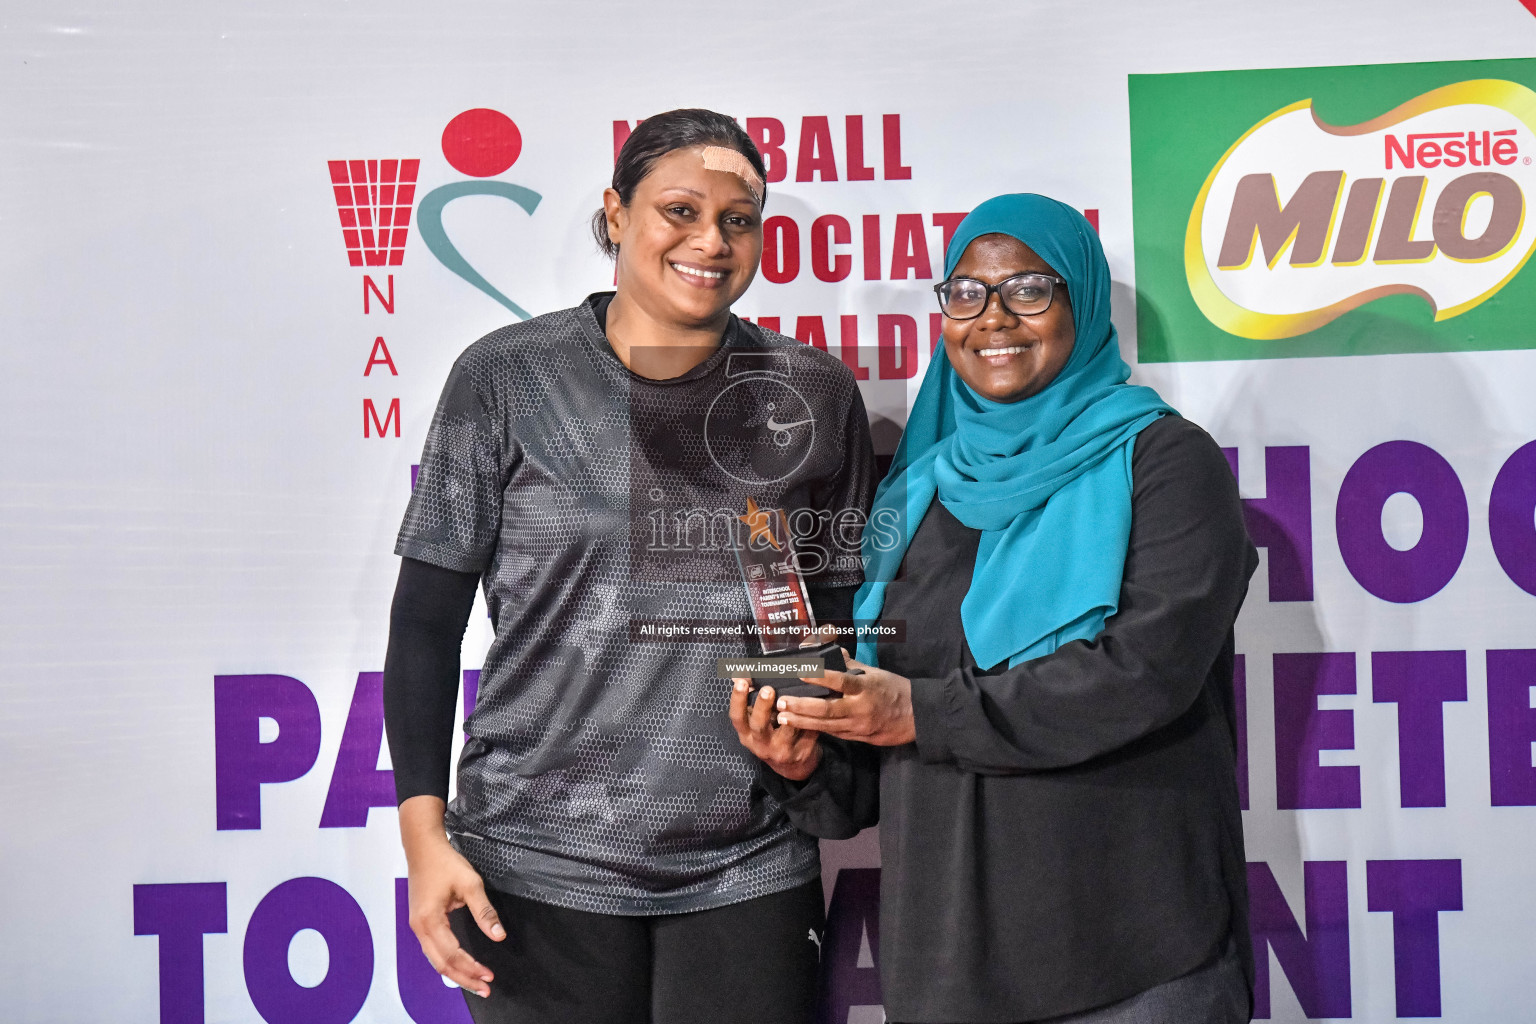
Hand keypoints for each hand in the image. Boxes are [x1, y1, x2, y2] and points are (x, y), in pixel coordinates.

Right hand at [399, 795, 503, 997]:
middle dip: (463, 978)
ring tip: (475, 981)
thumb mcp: (470, 884)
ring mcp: (417, 926)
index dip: (471, 967)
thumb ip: (484, 911)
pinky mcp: (420, 922)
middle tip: (484, 988)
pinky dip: (447, 961)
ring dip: (456, 972)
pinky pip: (433, 950)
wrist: (422, 847)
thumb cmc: (444, 862)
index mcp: (429, 920)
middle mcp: (419, 928)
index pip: (452, 954)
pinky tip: (460, 966)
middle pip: (441, 964)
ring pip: (435, 959)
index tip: (489, 976)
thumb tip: (498, 935)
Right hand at [728, 678, 822, 780]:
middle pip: (759, 726)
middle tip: (768, 689)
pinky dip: (810, 719)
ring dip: (789, 714)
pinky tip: (814, 704)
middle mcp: (761, 744)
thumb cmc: (771, 735)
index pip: (737, 717)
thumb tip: (738, 675)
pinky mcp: (801, 752)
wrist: (793, 765)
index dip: (737, 700)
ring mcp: (781, 750)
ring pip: (786, 732)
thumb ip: (750, 700)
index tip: (741, 682)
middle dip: (762, 707)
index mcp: (747, 734)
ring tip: (791, 698)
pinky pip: (806, 733)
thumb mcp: (756, 721)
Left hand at [776, 656, 915, 745]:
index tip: (800, 672)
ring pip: (825, 725)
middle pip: (827, 709)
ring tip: (782, 717)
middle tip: (781, 702)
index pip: (841, 681)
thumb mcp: (875, 673)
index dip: (820, 677)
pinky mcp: (857, 737)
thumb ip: (851, 664)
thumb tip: (832, 649)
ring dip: (801, 722)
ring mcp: (858, 725)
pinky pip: (833, 733)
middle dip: (801, 707)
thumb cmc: (894, 690)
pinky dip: (815, 729)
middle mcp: (860, 708)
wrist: (915, 717)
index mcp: (866, 687)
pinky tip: (798, 726)